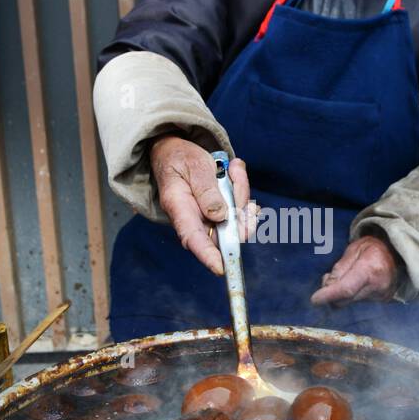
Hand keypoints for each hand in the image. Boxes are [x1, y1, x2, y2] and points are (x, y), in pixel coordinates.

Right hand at [149, 136, 253, 275]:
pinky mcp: (222, 209)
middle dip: (241, 216)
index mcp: (179, 208)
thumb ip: (206, 190)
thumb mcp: (193, 166)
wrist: (175, 151)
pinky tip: (234, 171)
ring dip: (241, 193)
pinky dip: (243, 188)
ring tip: (232, 169)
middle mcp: (195, 218)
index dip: (207, 255)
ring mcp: (209, 216)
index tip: (221, 268)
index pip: (192, 238)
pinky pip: (241, 207)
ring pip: (237, 218)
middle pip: (223, 233)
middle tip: (241, 188)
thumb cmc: (180, 159)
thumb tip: (220, 216)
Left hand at [309, 235, 400, 305]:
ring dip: (342, 294)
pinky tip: (356, 283)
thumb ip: (340, 268)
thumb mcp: (354, 249)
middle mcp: (378, 286)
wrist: (398, 253)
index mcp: (371, 269)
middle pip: (346, 299)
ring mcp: (382, 296)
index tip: (315, 300)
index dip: (328, 295)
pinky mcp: (382, 301)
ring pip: (351, 302)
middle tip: (327, 280)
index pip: (346, 289)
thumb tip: (327, 286)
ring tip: (346, 277)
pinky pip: (359, 302)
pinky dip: (352, 295)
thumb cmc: (374, 248)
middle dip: (332, 294)